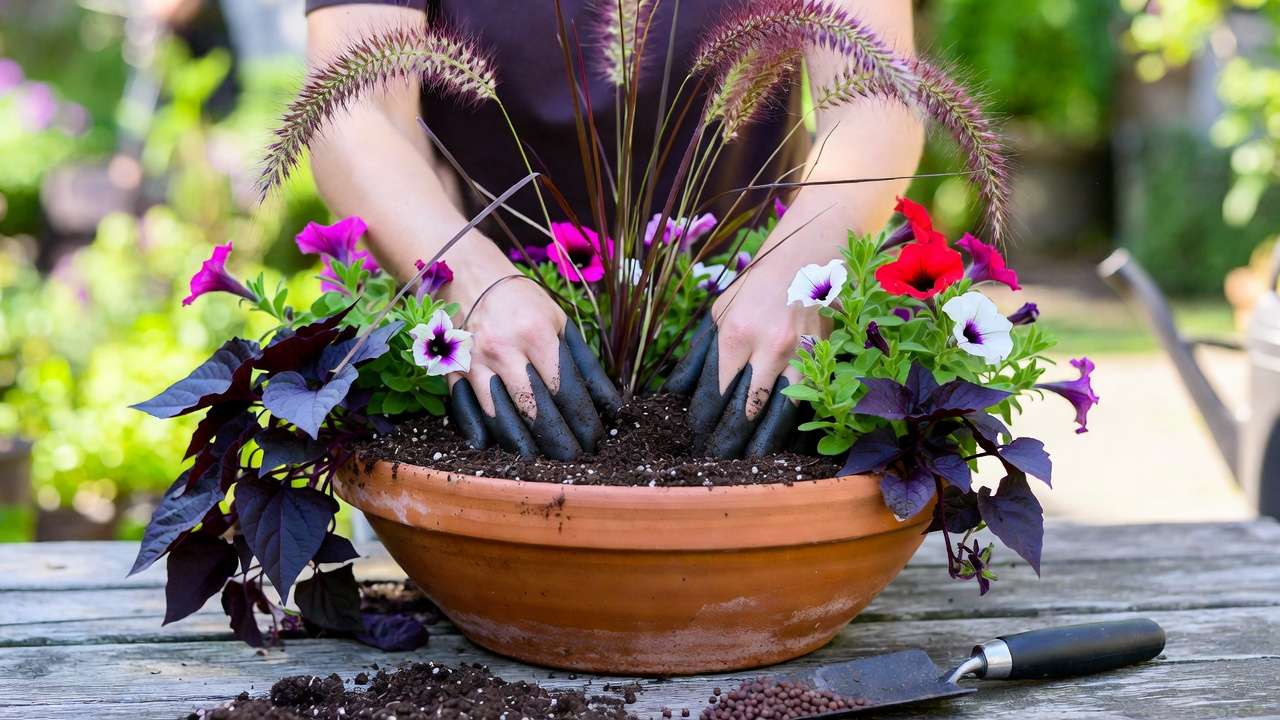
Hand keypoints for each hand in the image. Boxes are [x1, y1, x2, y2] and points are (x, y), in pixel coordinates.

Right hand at [443, 254, 619, 459]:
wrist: (469, 275)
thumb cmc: (524, 302)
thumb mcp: (560, 322)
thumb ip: (585, 365)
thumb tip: (612, 406)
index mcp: (537, 334)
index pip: (565, 390)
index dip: (583, 421)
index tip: (596, 440)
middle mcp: (504, 350)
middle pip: (534, 409)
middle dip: (558, 441)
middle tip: (575, 459)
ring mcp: (473, 361)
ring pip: (500, 416)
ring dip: (522, 445)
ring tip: (540, 461)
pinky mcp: (451, 369)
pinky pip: (465, 408)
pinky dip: (479, 431)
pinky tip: (493, 449)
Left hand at [665, 257, 829, 457]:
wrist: (807, 261)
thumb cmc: (755, 289)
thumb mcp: (719, 313)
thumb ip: (698, 355)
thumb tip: (675, 393)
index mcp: (737, 334)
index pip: (715, 393)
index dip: (703, 422)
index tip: (694, 440)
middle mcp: (769, 348)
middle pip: (745, 411)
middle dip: (727, 442)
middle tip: (714, 462)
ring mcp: (801, 357)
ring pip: (781, 415)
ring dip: (762, 446)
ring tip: (747, 466)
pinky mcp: (823, 361)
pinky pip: (810, 405)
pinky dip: (798, 432)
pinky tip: (785, 451)